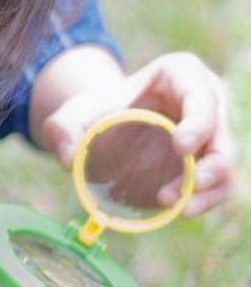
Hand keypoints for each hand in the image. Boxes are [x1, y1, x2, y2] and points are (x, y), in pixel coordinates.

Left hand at [41, 52, 234, 216]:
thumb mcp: (70, 115)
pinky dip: (205, 200)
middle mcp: (206, 100)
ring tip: (177, 208)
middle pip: (221, 131)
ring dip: (208, 190)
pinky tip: (180, 212)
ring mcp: (212, 132)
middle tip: (184, 190)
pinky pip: (218, 184)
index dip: (199, 120)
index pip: (200, 92)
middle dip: (211, 164)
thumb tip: (68, 160)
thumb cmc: (94, 111)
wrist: (105, 126)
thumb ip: (62, 130)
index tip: (180, 146)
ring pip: (225, 162)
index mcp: (180, 74)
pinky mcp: (207, 161)